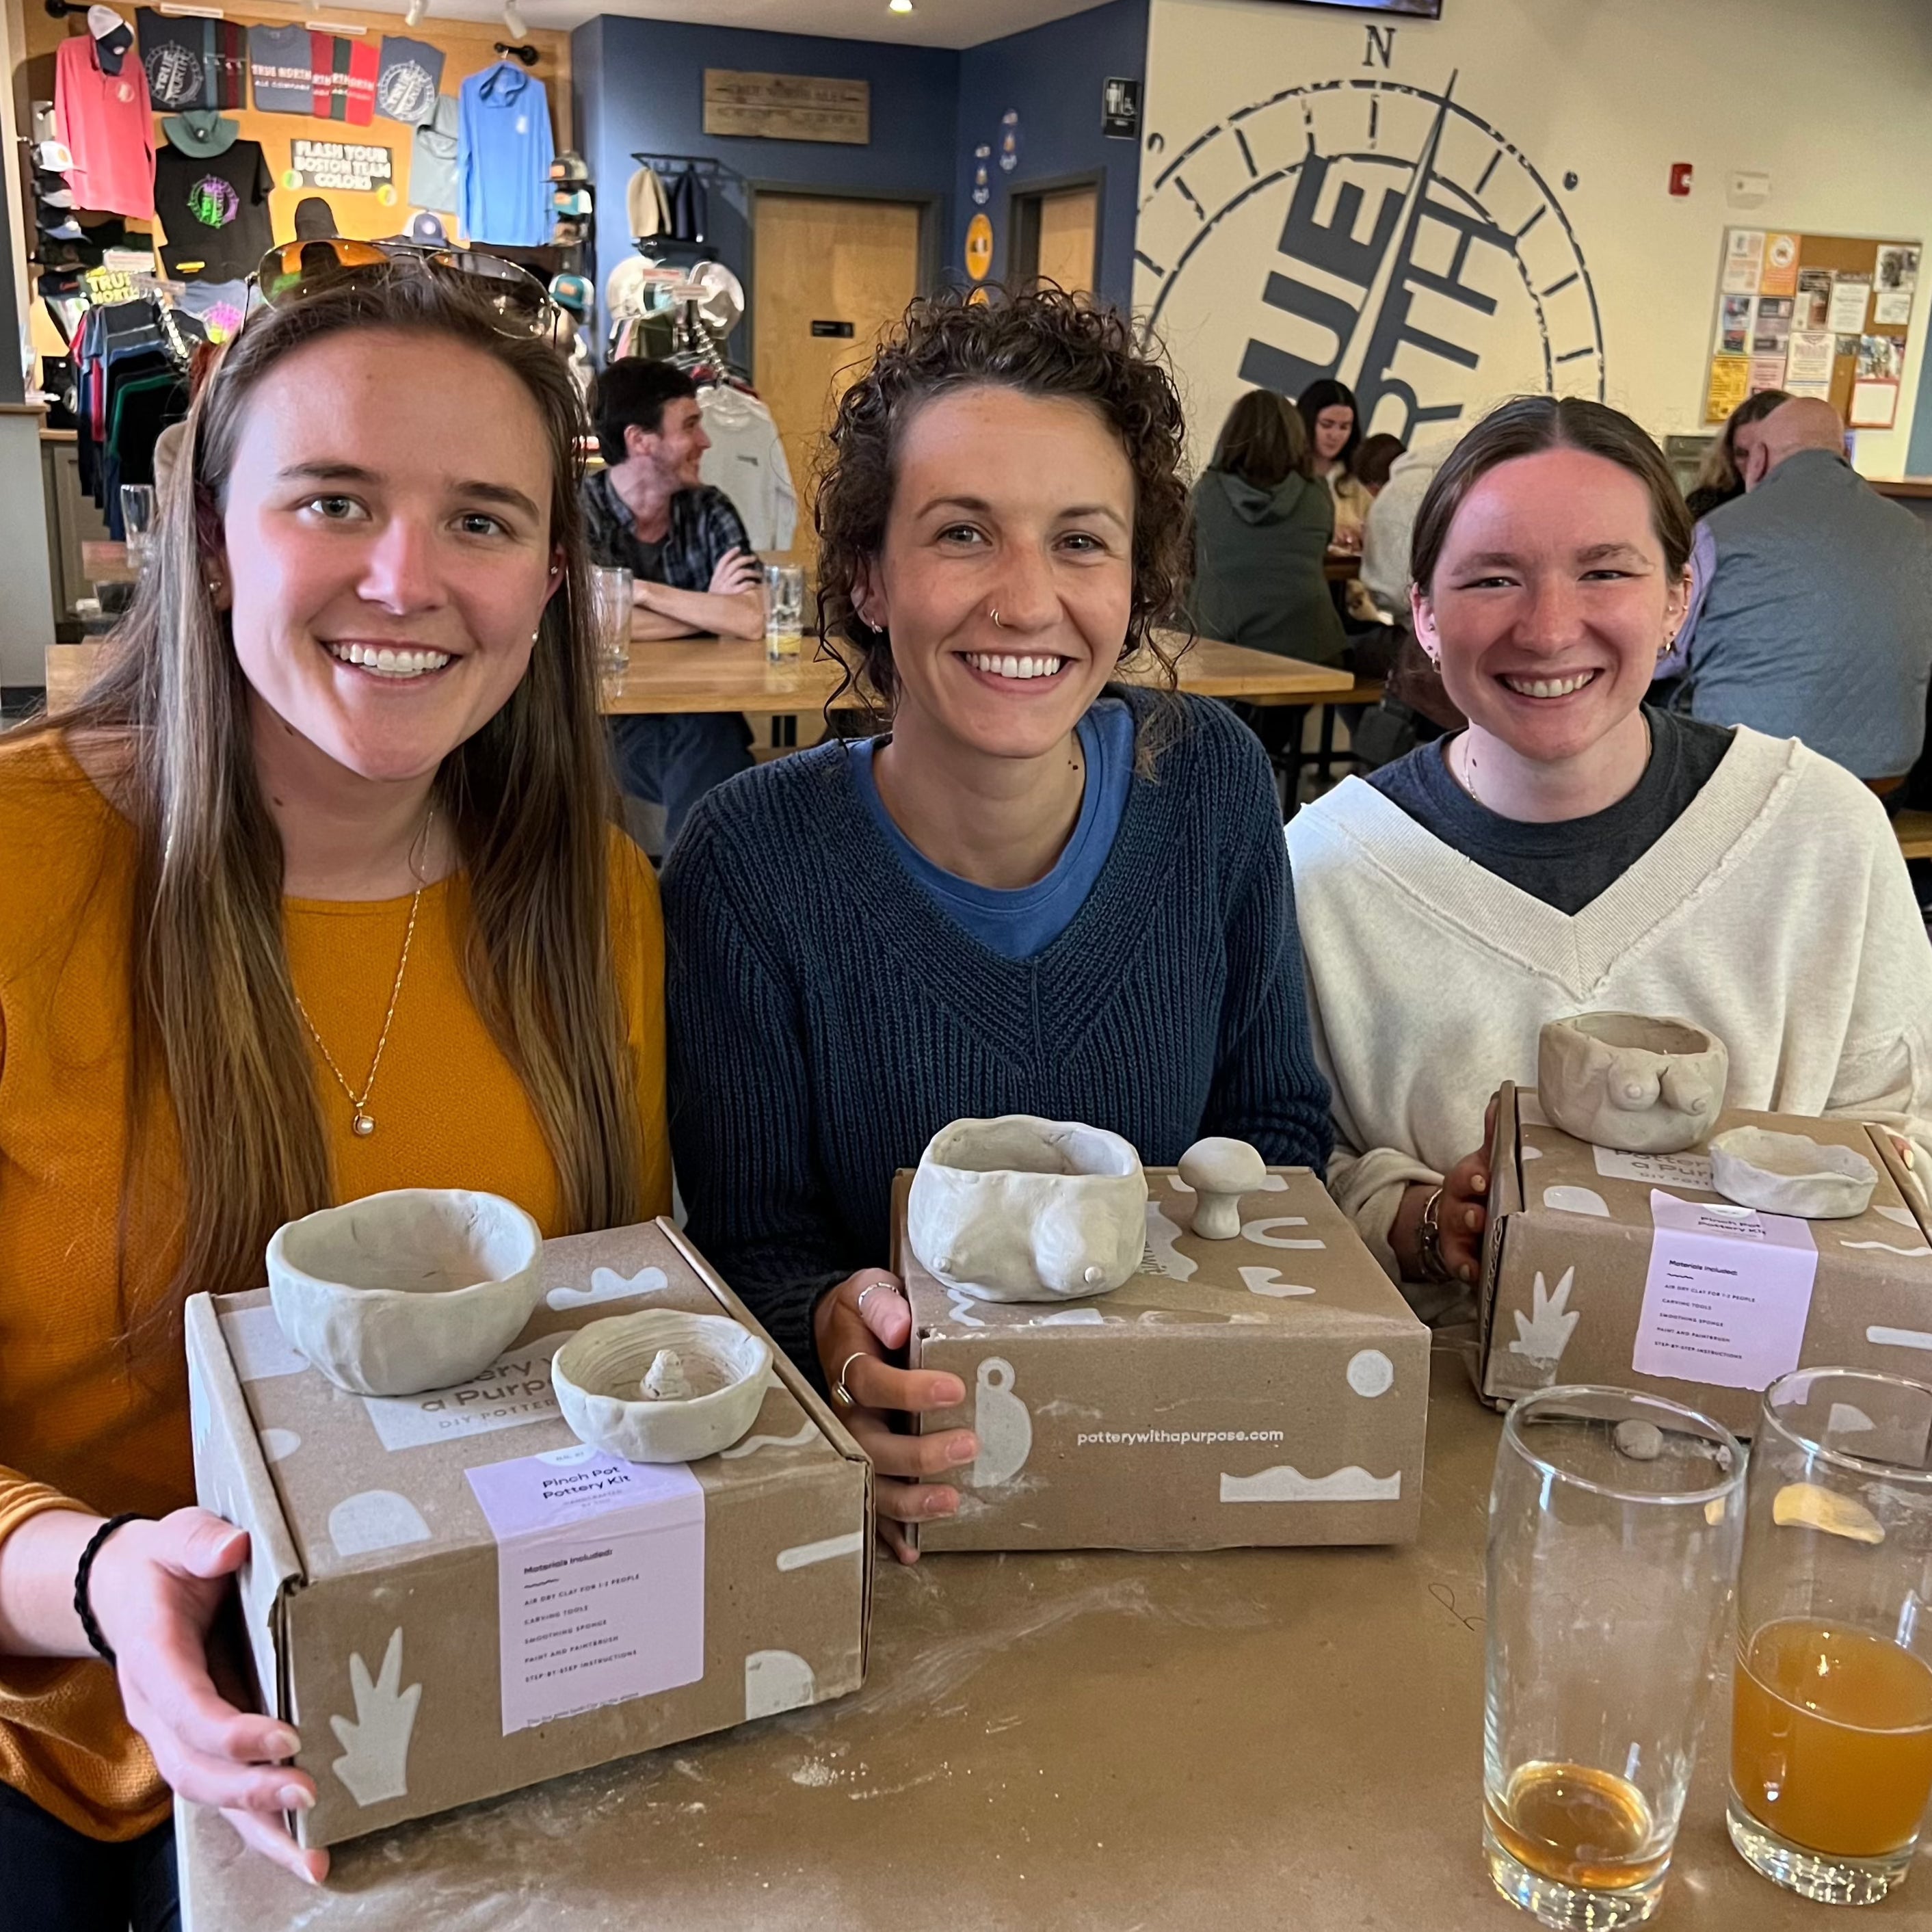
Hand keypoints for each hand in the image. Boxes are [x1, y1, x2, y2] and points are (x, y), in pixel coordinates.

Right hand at [91, 1510, 327, 1885]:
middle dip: (251, 1791)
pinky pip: (228, 1793)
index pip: (187, 1706)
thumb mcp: (177, 1535)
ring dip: (261, 1829)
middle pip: (196, 1768)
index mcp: (153, 1657)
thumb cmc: (164, 1563)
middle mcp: (160, 1710)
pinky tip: (304, 1850)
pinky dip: (262, 1826)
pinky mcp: (202, 1744)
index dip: (230, 1730)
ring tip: (312, 1858)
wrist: (128, 1589)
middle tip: (309, 1798)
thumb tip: (232, 1548)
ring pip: (211, 1795)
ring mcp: (177, 1735)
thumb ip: (201, 1542)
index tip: (285, 1738)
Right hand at [709, 549, 762, 598]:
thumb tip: (736, 570)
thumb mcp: (715, 588)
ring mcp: (726, 587)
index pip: (722, 561)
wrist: (708, 613)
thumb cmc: (715, 601)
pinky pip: (744, 585)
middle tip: (753, 558)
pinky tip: (755, 585)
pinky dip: (751, 583)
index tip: (738, 549)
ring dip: (752, 572)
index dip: (730, 554)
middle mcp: (720, 580)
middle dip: (745, 559)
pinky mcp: (732, 594)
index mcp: (716, 577)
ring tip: (758, 574)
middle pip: (734, 564)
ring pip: (741, 573)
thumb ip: (722, 579)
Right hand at [813, 1270, 976, 1565]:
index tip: (954, 1388)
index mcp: (849, 1369)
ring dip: (910, 1501)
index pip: (872, 1383)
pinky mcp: (864, 1465)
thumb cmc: (862, 1314)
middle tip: (969, 1445)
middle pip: (872, 1446)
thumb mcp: (867, 1292)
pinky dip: (889, 1533)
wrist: (836, 1331)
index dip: (910, 1391)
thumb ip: (881, 1304)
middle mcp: (847, 1415)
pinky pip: (871, 1505)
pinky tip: (913, 1551)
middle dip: (919, 1455)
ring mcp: (854, 1445)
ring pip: (872, 1483)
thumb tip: (901, 1325)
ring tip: (952, 1502)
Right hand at [1392, 1098, 1497, 1285]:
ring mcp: (1457, 1234)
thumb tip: (1502, 1097)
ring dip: (1467, 1239)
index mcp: (1468, 1181)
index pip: (1467, 1176)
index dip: (1474, 1178)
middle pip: (1459, 1209)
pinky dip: (1465, 1269)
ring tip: (1478, 1244)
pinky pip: (1459, 1265)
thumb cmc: (1479, 1187)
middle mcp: (1458, 1206)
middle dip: (1468, 1213)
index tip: (1483, 1179)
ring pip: (1458, 1237)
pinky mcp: (1459, 1258)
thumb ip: (1496, 1136)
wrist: (1452, 1217)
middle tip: (1479, 1216)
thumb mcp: (1487, 1162)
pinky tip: (1473, 1274)